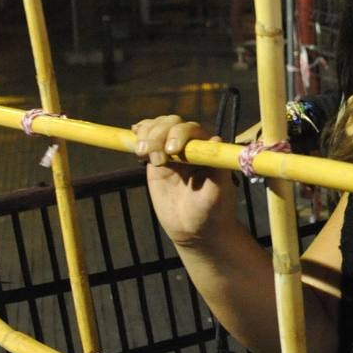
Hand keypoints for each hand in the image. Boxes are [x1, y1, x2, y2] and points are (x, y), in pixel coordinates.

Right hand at [132, 115, 232, 245]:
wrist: (194, 229)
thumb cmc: (212, 212)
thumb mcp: (218, 193)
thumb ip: (218, 169)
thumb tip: (217, 140)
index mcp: (208, 149)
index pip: (191, 129)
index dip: (179, 134)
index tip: (172, 152)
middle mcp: (190, 145)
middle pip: (171, 124)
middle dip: (158, 134)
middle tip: (156, 160)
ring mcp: (172, 151)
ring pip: (157, 128)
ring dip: (147, 134)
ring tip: (143, 154)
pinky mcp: (157, 160)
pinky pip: (147, 139)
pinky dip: (139, 133)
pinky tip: (134, 134)